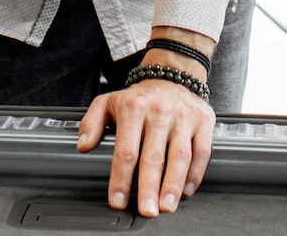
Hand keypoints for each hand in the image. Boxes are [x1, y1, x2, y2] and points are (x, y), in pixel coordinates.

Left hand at [77, 75, 214, 217]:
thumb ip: (91, 123)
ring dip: (173, 184)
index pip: (126, 150)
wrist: (172, 75)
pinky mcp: (203, 123)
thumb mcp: (108, 102)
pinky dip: (195, 174)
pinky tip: (186, 190)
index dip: (121, 178)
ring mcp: (183, 117)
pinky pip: (202, 152)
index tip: (118, 200)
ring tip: (167, 206)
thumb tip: (83, 145)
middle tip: (147, 210)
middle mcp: (160, 112)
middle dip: (149, 187)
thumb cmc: (140, 97)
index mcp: (134, 109)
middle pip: (154, 157)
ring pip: (180, 156)